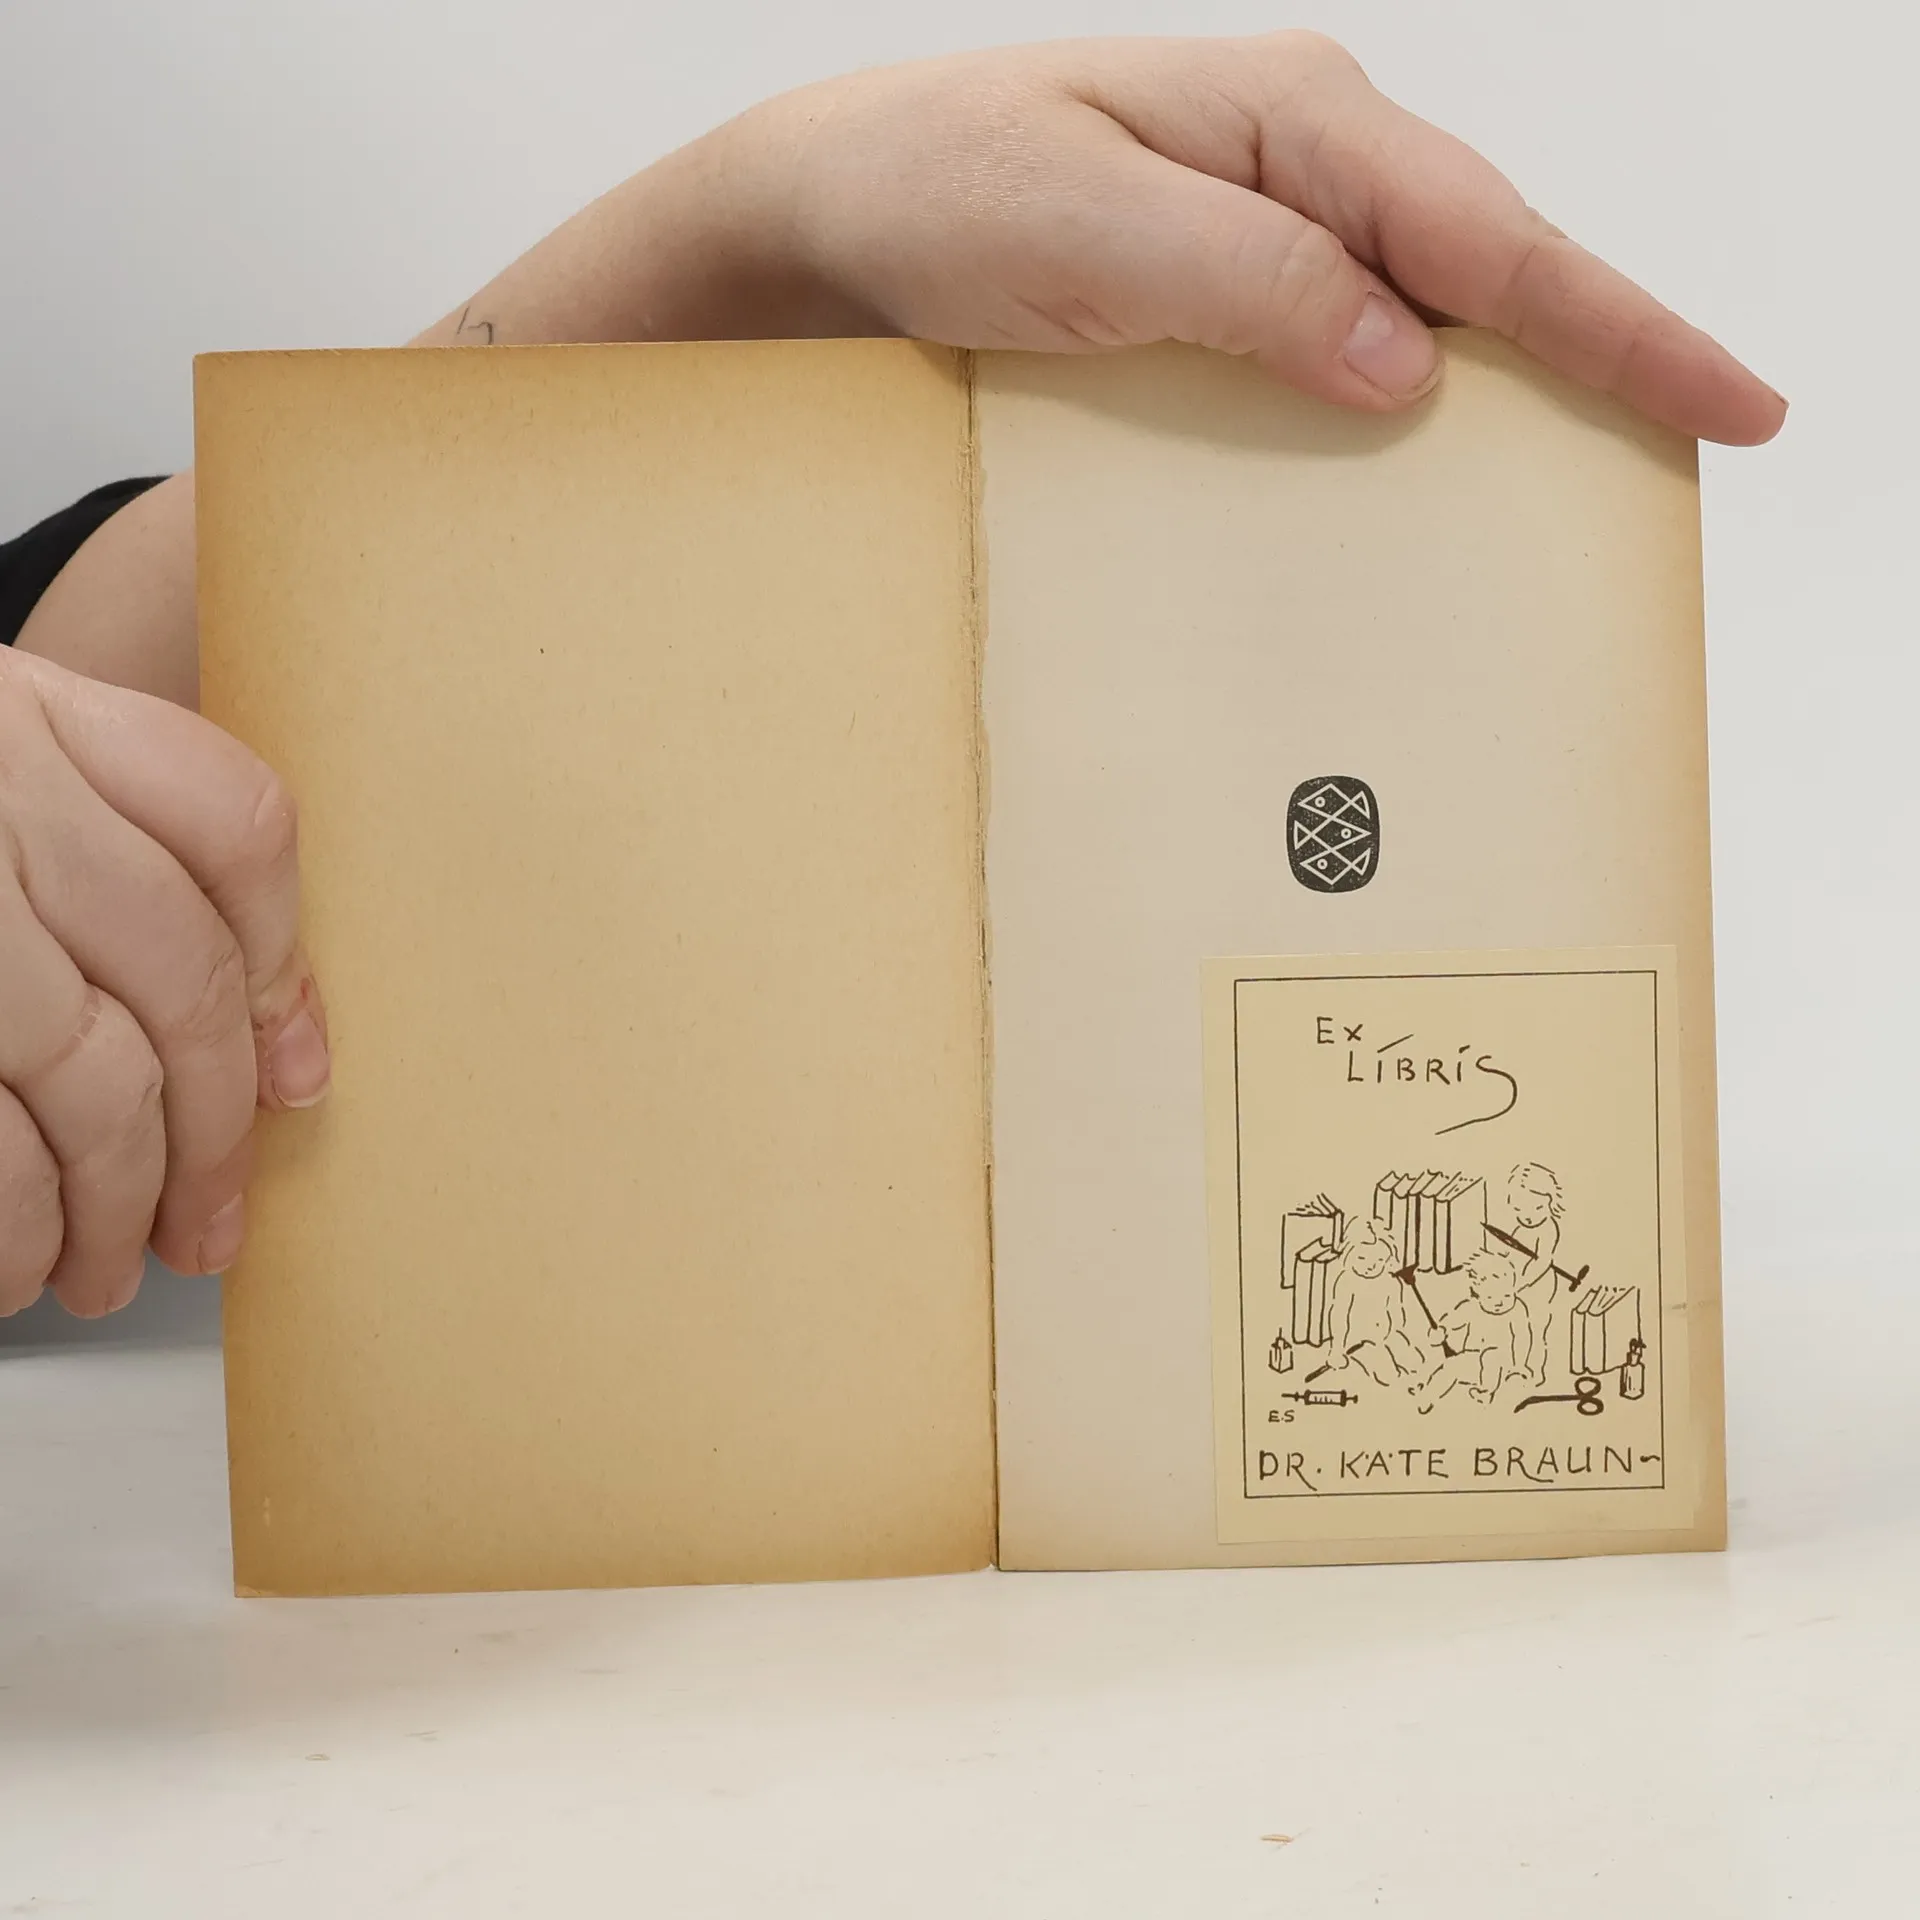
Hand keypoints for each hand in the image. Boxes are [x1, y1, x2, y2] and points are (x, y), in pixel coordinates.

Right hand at [0, 649, 328, 1316]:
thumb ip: (96, 838)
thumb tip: (258, 1041)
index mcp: (26, 710)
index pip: (230, 823)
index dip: (278, 966)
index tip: (294, 1071)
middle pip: (175, 978)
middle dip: (214, 1129)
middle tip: (213, 1223)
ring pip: (88, 1075)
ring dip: (119, 1200)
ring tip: (113, 1270)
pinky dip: (13, 1220)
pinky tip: (15, 1268)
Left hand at [684, 33, 1781, 442]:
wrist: (824, 222)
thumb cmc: (934, 191)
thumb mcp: (1088, 228)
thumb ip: (1254, 282)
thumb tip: (1410, 363)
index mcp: (1291, 118)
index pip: (1490, 234)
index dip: (1619, 324)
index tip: (1726, 398)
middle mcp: (1296, 161)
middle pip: (1487, 266)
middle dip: (1599, 349)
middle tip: (1699, 437)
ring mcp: (1260, 228)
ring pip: (1424, 313)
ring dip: (1508, 387)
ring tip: (1595, 465)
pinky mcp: (1218, 293)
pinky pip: (1342, 350)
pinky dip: (1400, 407)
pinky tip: (1425, 458)